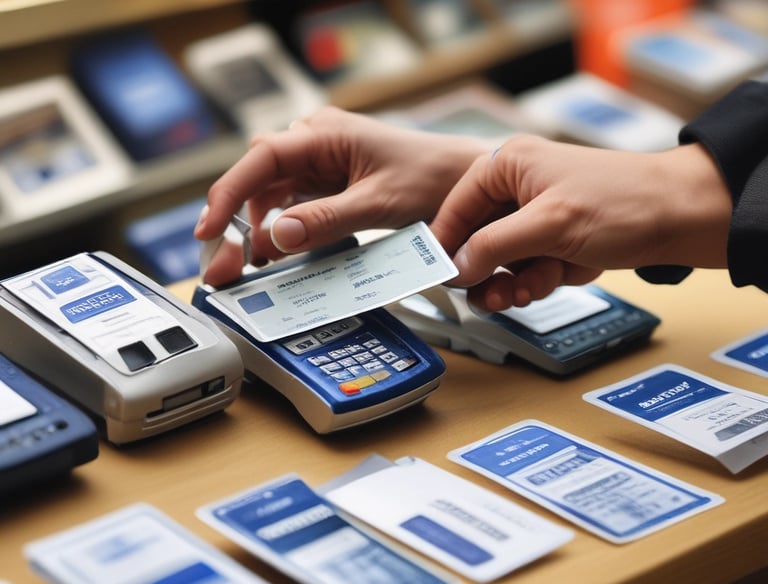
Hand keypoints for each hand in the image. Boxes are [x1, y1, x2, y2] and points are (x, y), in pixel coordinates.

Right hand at [195, 106, 488, 285]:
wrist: (464, 180)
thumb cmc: (432, 178)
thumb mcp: (378, 204)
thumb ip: (326, 219)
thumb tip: (276, 235)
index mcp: (325, 134)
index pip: (260, 160)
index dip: (228, 194)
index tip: (209, 229)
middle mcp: (317, 142)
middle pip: (258, 176)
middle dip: (239, 214)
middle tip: (229, 257)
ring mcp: (323, 162)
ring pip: (272, 191)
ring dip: (261, 224)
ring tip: (257, 260)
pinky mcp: (331, 181)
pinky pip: (294, 201)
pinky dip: (285, 226)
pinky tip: (281, 249)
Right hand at [430, 135, 731, 310]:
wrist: (684, 217)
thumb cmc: (624, 201)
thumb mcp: (548, 225)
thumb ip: (492, 246)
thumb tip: (455, 267)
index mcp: (509, 165)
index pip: (457, 205)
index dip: (445, 242)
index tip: (435, 274)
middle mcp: (519, 188)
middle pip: (477, 237)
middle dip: (483, 270)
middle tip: (484, 296)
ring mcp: (539, 217)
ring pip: (502, 259)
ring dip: (509, 281)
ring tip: (519, 294)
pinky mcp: (557, 240)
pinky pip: (528, 268)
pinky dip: (536, 281)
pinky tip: (550, 281)